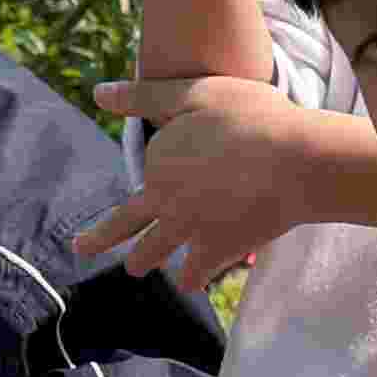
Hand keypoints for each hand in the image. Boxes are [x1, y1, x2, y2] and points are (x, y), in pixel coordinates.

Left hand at [72, 71, 360, 288]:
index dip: (165, 163)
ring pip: (153, 252)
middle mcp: (164, 200)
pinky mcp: (217, 250)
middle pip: (124, 225)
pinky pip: (196, 273)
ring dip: (141, 261)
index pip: (149, 170)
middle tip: (80, 247)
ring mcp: (189, 229)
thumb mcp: (194, 93)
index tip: (176, 160)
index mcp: (157, 161)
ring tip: (135, 268)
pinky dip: (193, 278)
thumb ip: (143, 97)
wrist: (295, 160)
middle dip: (101, 238)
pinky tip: (191, 282)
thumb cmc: (250, 117)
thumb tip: (98, 94)